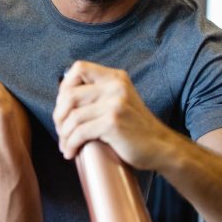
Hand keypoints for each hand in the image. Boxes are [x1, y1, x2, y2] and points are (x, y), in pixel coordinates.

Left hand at [53, 60, 173, 166]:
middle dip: (58, 116)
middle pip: (69, 95)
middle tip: (61, 132)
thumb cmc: (135, 129)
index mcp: (115, 78)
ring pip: (72, 116)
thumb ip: (99, 94)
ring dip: (63, 135)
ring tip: (65, 146)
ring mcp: (115, 104)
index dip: (64, 87)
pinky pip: (80, 132)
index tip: (63, 108)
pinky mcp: (113, 122)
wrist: (162, 147)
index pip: (79, 68)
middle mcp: (115, 86)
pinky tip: (70, 153)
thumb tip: (63, 97)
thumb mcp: (119, 101)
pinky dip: (70, 144)